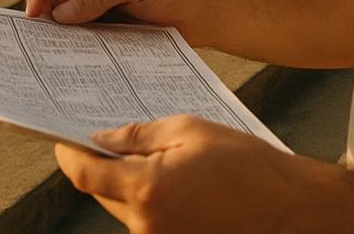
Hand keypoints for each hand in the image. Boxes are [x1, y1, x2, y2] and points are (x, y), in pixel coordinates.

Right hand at [25, 0, 206, 40]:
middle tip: (36, 37)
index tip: (34, 14)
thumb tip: (60, 13)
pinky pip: (83, 38)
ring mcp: (98, 10)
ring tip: (49, 52)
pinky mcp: (106, 32)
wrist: (201, 15)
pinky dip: (73, 47)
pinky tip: (71, 59)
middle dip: (42, 13)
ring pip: (66, 20)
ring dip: (57, 33)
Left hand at [56, 115, 319, 233]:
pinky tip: (167, 180)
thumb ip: (139, 135)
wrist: (293, 210)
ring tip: (147, 155)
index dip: (67, 153)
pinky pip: (146, 222)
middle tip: (105, 138)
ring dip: (125, 184)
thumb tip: (102, 139)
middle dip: (99, 166)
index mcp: (147, 189)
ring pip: (123, 208)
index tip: (60, 138)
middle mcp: (147, 225)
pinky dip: (147, 200)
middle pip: (101, 192)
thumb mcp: (190, 130)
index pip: (84, 174)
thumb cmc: (248, 165)